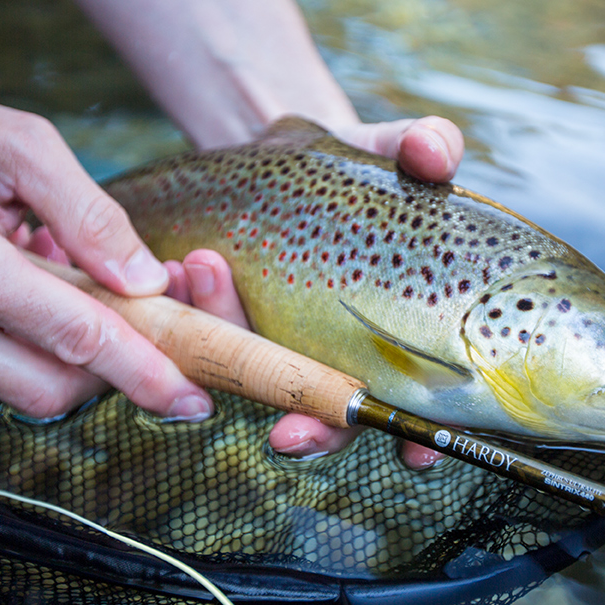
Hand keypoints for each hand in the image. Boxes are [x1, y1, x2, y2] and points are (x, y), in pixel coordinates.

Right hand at [0, 29, 211, 422]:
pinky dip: (28, 335)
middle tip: (150, 324)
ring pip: (19, 384)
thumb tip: (144, 279)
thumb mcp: (19, 144)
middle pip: (48, 388)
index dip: (141, 368)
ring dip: (69, 348)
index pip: (71, 336)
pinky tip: (28, 277)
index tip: (190, 395)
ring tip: (71, 272)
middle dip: (111, 372)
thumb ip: (90, 215)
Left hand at [165, 116, 463, 468]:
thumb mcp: (396, 148)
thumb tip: (435, 154)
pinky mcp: (224, 325)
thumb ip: (427, 147)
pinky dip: (184, 306)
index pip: (417, 402)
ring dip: (220, 340)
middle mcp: (336, 354)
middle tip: (283, 428)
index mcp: (394, 335)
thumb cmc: (360, 168)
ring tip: (197, 268)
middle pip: (327, 410)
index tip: (414, 456)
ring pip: (251, 372)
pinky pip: (199, 334)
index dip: (422, 440)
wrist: (287, 156)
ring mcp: (277, 344)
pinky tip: (170, 269)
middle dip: (306, 420)